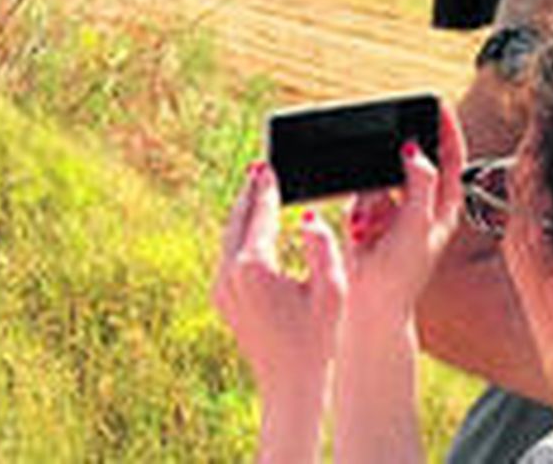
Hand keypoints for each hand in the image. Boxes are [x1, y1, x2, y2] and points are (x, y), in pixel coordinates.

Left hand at [212, 162, 345, 453]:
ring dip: (243, 215)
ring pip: (228, 238)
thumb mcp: (331, 289)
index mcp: (253, 267)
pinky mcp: (222, 301)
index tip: (270, 165)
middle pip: (236, 220)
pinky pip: (227, 257)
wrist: (292, 386)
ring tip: (256, 194)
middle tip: (259, 169)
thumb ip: (322, 247)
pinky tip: (252, 232)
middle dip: (249, 194)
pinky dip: (239, 238)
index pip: (259, 214)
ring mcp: (221, 289)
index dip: (267, 188)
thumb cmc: (319, 339)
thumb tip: (308, 217)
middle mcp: (229, 275)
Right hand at [341, 102, 466, 320]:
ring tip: (368, 229)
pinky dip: (357, 208)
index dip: (445, 129)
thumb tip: (415, 150)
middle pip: (410, 164)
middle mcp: (423, 205)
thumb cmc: (401, 273)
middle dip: (390, 171)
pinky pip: (361, 195)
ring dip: (370, 200)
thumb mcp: (415, 225)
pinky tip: (359, 231)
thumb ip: (418, 184)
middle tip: (382, 177)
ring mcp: (396, 211)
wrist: (370, 307)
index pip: (451, 157)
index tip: (435, 103)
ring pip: (379, 179)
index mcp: (443, 207)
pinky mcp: (371, 218)